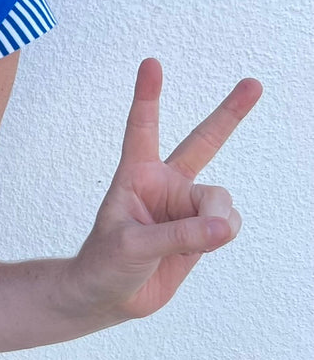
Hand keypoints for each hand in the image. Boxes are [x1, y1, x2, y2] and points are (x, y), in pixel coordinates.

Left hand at [69, 58, 259, 321]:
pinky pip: (227, 225)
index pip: (142, 127)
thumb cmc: (105, 263)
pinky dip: (221, 236)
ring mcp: (185, 206)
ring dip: (216, 222)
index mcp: (136, 174)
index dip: (147, 95)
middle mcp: (164, 183)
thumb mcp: (133, 246)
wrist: (109, 297)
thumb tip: (226, 227)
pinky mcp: (201, 230)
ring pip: (221, 201)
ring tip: (193, 242)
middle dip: (230, 113)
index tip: (151, 62)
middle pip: (204, 141)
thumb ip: (181, 236)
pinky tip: (201, 247)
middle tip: (253, 83)